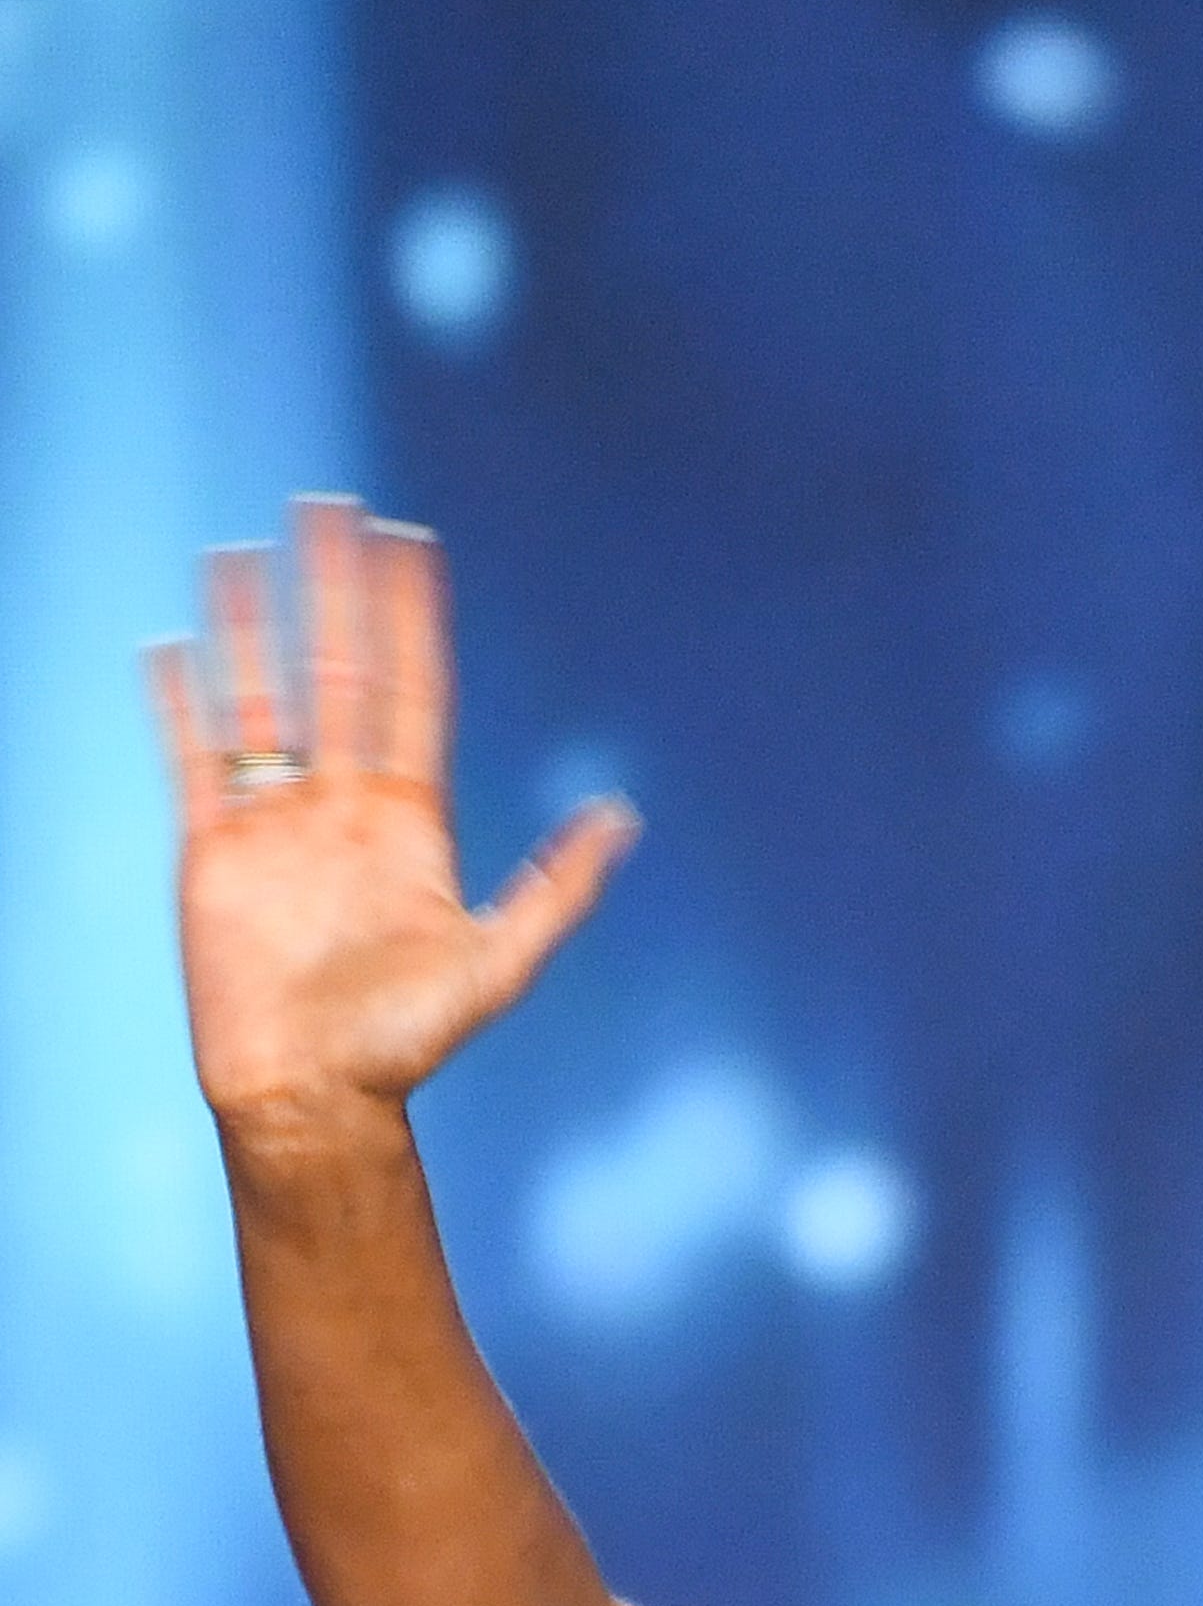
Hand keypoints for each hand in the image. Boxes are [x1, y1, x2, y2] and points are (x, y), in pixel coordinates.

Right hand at [147, 497, 634, 1136]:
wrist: (312, 1098)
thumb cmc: (404, 1045)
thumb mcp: (497, 963)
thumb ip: (558, 888)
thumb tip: (623, 817)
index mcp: (409, 822)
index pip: (411, 691)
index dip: (411, 616)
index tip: (411, 543)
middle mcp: (342, 807)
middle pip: (337, 672)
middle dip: (337, 592)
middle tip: (332, 507)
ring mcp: (276, 824)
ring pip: (262, 698)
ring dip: (257, 624)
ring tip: (250, 548)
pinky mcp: (213, 849)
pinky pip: (193, 756)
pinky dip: (181, 699)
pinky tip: (175, 639)